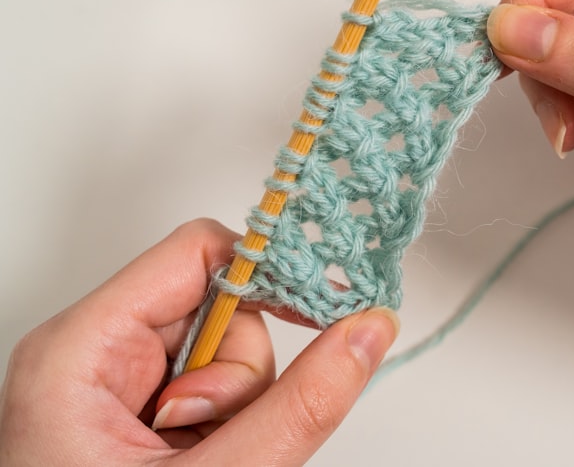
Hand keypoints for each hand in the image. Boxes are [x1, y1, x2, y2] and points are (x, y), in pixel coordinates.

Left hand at [0, 219, 397, 464]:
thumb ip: (297, 406)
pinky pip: (213, 387)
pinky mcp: (137, 412)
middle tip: (220, 434)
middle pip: (219, 304)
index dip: (268, 273)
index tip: (326, 313)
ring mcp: (116, 383)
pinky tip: (203, 458)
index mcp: (81, 348)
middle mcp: (94, 352)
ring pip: (225, 350)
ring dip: (238, 407)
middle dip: (244, 373)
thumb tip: (368, 331)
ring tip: (203, 458)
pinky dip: (229, 423)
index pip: (198, 251)